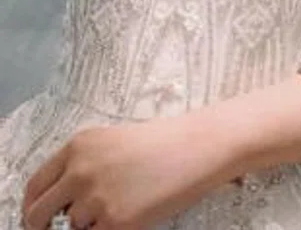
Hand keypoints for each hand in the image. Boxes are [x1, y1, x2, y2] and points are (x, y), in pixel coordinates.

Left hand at [22, 117, 230, 229]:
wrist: (205, 145)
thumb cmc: (168, 142)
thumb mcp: (114, 141)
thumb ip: (81, 165)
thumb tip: (61, 201)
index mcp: (78, 146)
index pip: (35, 186)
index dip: (32, 206)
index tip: (37, 218)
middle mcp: (80, 171)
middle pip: (39, 213)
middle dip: (45, 226)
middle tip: (61, 228)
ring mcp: (97, 197)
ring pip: (75, 226)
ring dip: (93, 222)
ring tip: (127, 201)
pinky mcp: (118, 221)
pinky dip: (112, 229)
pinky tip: (135, 212)